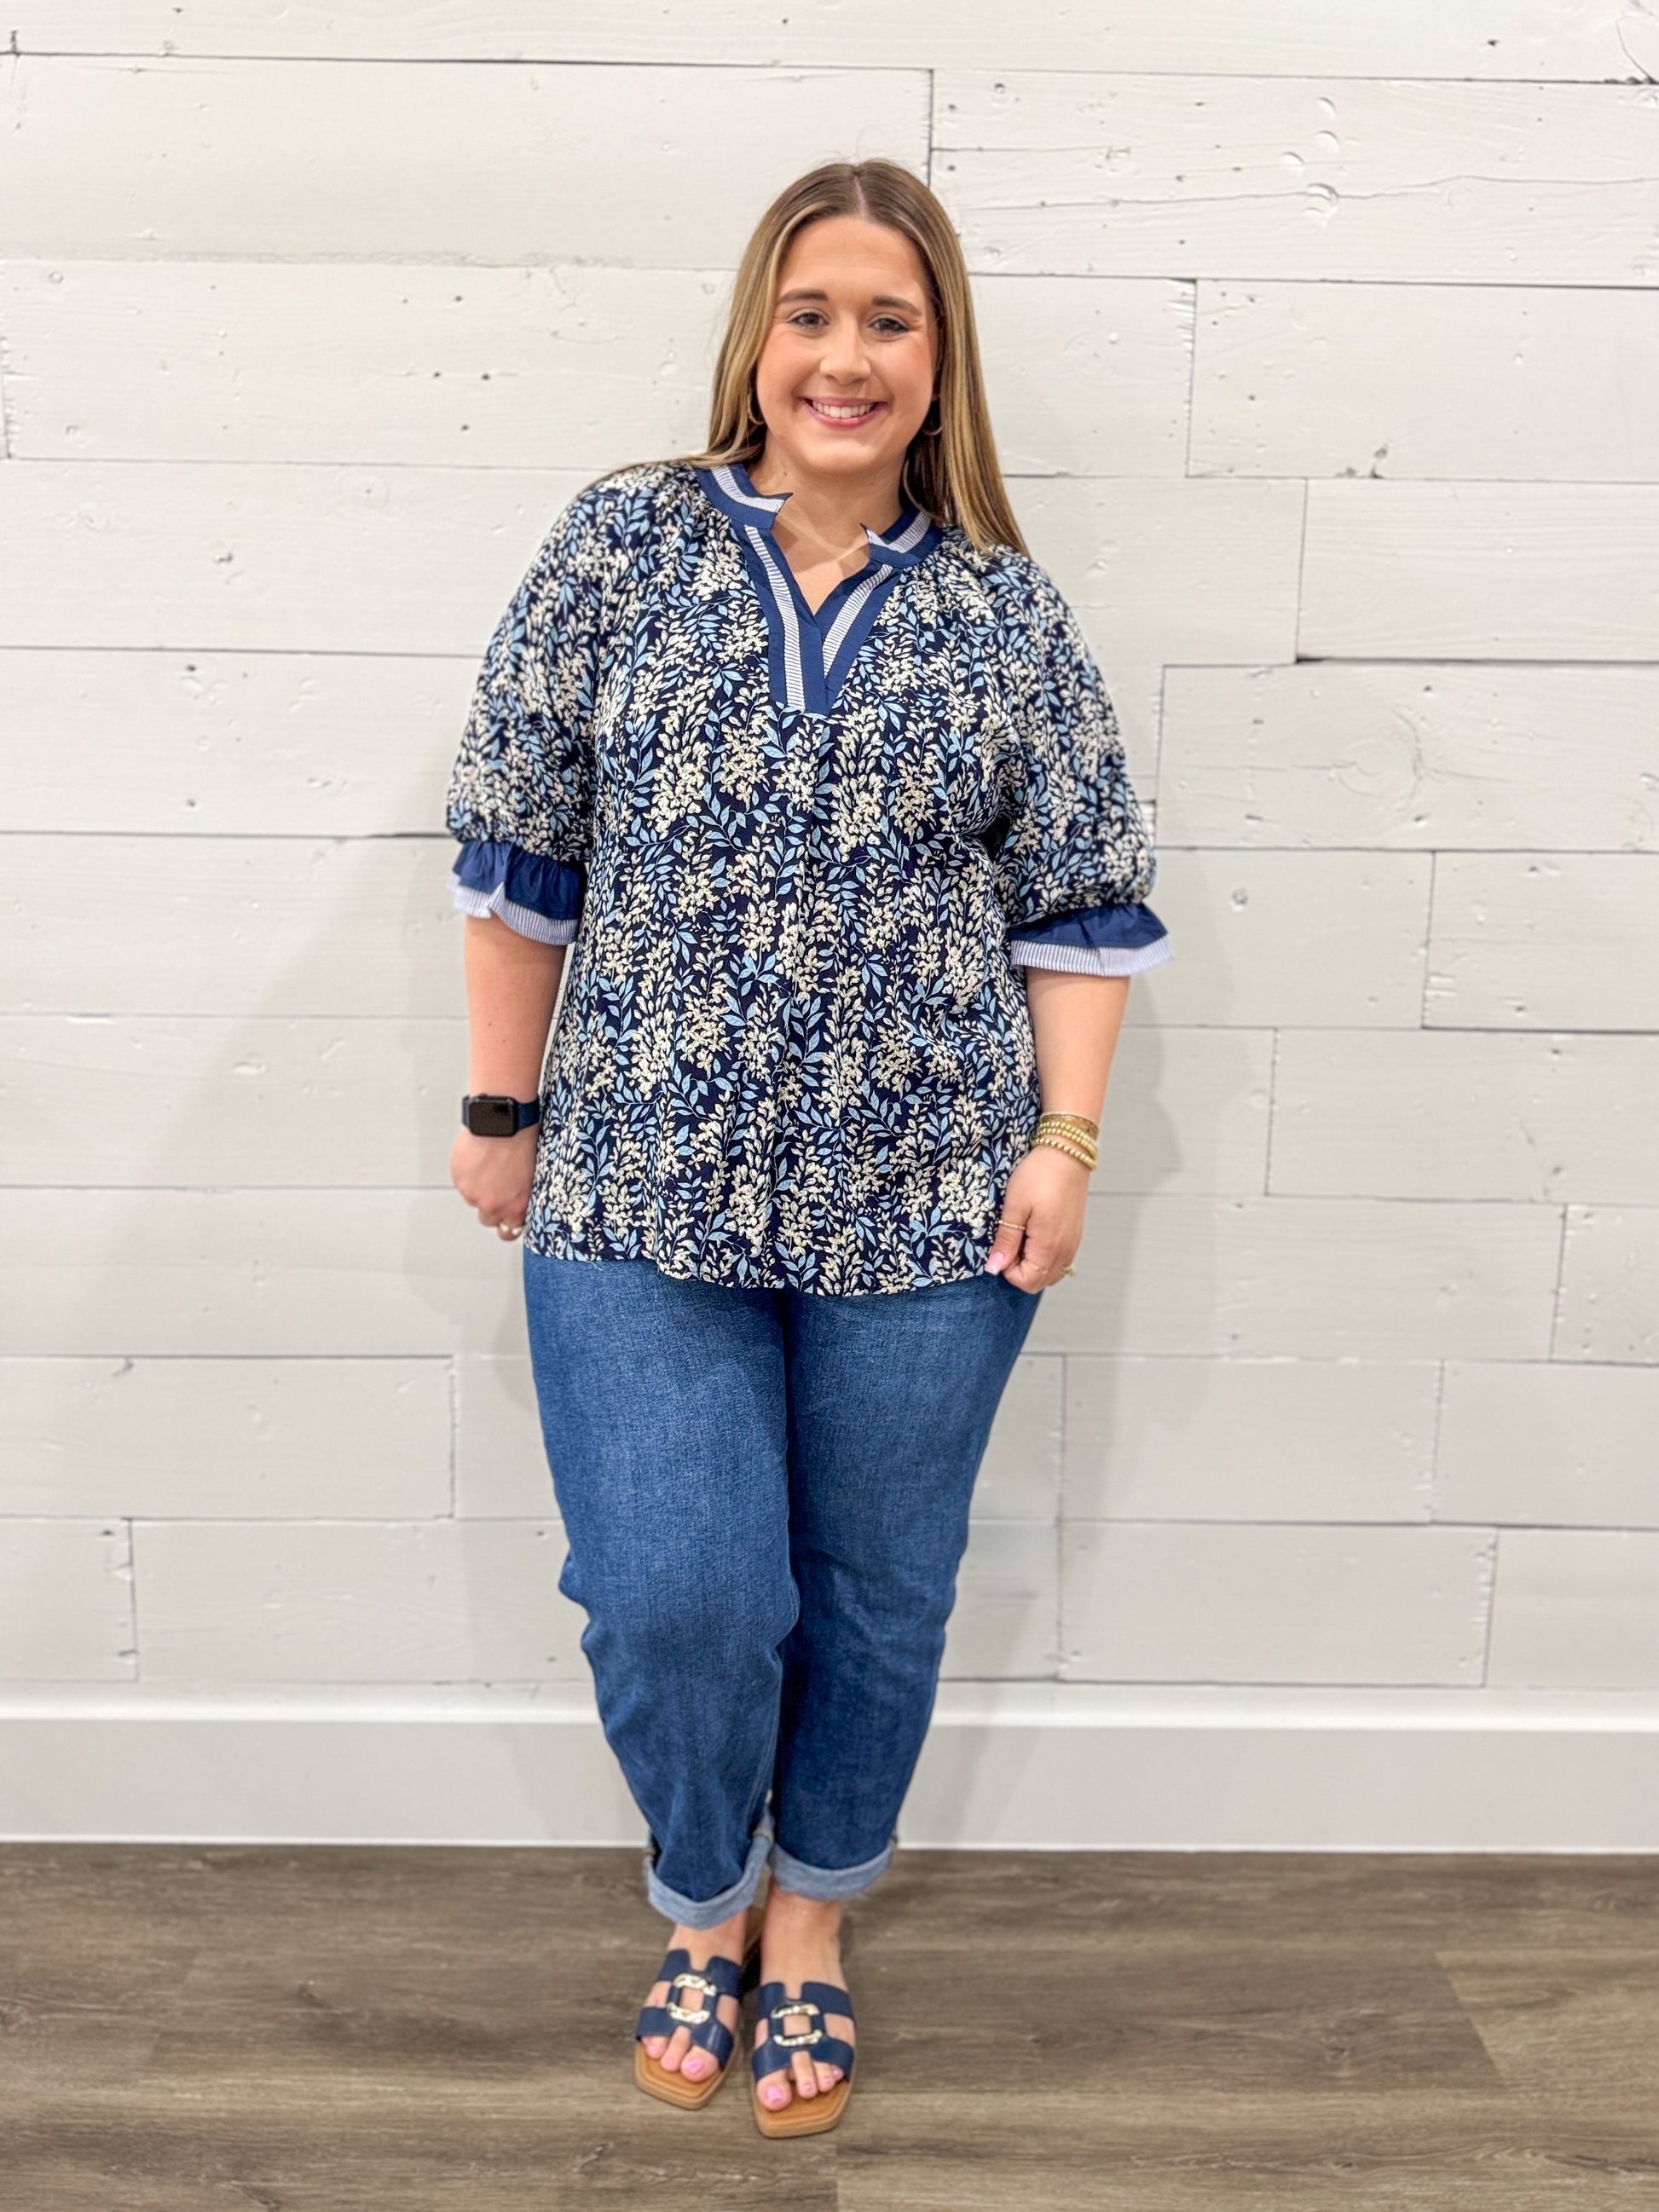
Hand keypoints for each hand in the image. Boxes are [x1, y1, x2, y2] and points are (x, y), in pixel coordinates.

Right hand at [449, 1127, 537, 1240]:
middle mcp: (493, 1205)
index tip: (506, 1220)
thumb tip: (515, 1202)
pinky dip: (467, 1174)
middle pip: (487, 1219)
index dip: (507, 1224)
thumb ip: (521, 1197)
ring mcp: (473, 1194)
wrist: (503, 1123)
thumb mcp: (532, 1176)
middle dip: (491, 1207)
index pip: (508, 1232)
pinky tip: (478, 1159)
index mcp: (516, 1207)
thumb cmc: (522, 1142)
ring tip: (488, 1167)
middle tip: (495, 1189)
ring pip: (473, 1199)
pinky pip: (462, 1183)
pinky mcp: (459, 1181)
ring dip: (478, 1189)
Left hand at [984, 1144, 1087, 1292]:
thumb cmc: (1039, 1175)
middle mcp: (1065, 1251)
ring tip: (1022, 1236)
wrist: (1067, 1152)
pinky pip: (1059, 1261)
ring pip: (1050, 1273)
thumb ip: (1006, 1240)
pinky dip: (1044, 1257)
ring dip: (1032, 1264)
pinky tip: (1035, 1233)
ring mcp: (1073, 1244)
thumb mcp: (1015, 1206)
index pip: (1026, 1281)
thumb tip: (995, 1267)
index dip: (1007, 1269)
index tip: (1002, 1245)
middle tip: (1010, 1240)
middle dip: (1019, 1269)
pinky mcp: (1075, 1236)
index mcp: (1049, 1246)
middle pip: (1038, 1282)